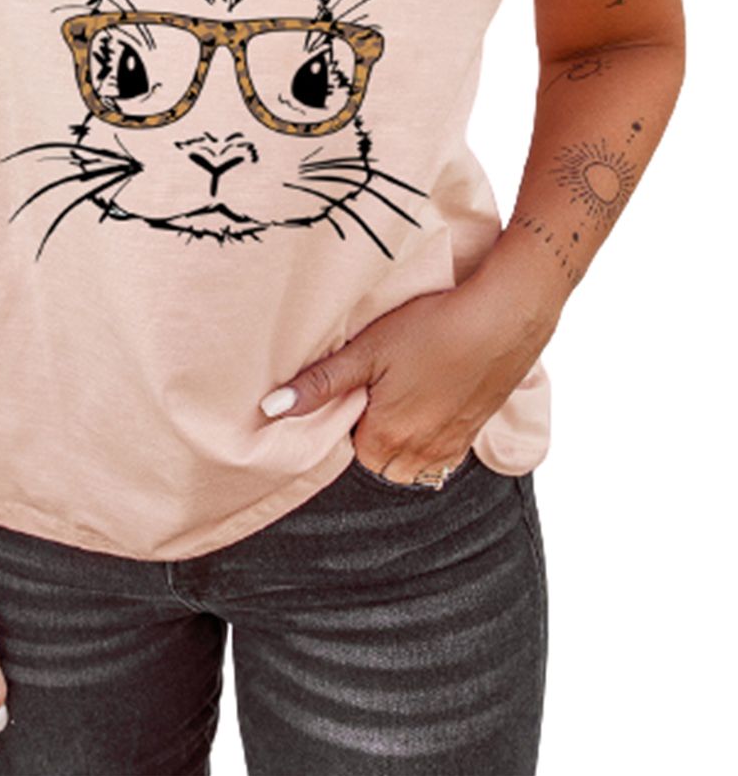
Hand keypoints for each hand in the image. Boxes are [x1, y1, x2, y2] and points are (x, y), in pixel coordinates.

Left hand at [259, 275, 556, 483]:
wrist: (505, 317)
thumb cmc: (434, 328)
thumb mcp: (368, 350)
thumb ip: (320, 384)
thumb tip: (270, 410)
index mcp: (384, 442)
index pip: (343, 449)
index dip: (341, 416)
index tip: (349, 387)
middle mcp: (417, 458)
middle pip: (374, 457)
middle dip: (369, 427)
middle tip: (376, 379)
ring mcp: (448, 450)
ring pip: (406, 456)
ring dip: (399, 430)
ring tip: (404, 382)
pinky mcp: (472, 436)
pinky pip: (436, 449)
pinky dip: (427, 426)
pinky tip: (430, 388)